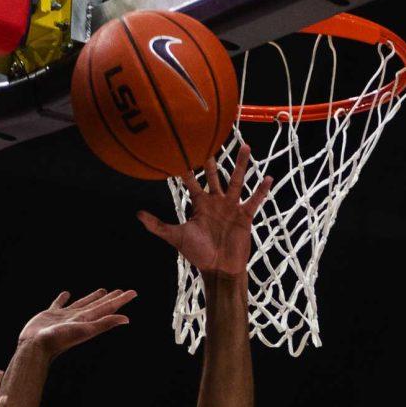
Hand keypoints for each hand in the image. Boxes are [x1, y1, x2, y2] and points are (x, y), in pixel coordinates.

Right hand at [19, 288, 136, 359]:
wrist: (36, 346)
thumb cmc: (59, 340)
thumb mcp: (85, 330)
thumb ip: (105, 323)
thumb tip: (126, 319)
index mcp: (88, 320)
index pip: (108, 308)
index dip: (121, 300)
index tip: (133, 293)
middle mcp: (79, 318)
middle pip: (99, 306)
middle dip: (110, 299)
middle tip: (120, 291)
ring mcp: (65, 316)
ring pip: (82, 303)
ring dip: (92, 297)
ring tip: (102, 291)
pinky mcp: (50, 314)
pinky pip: (59, 303)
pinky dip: (63, 298)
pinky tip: (66, 294)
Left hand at [138, 151, 272, 280]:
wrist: (219, 269)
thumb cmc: (198, 254)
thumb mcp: (176, 237)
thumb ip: (158, 226)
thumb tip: (137, 215)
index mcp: (200, 204)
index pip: (191, 181)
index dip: (185, 168)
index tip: (180, 150)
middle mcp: (216, 201)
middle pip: (214, 175)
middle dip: (211, 159)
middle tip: (210, 137)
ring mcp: (232, 207)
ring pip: (237, 180)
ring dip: (241, 164)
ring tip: (246, 146)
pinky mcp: (245, 216)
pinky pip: (254, 199)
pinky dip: (261, 190)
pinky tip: (268, 177)